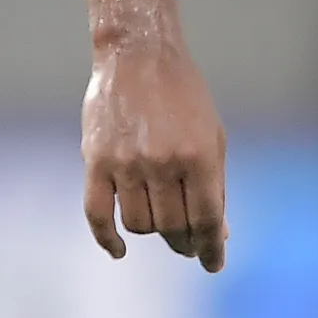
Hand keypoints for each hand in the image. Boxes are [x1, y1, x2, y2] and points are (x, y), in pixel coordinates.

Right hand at [81, 40, 227, 269]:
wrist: (137, 54)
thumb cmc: (183, 94)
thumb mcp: (212, 134)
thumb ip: (215, 184)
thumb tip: (222, 231)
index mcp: (199, 155)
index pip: (207, 219)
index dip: (212, 248)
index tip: (213, 264)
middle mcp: (163, 162)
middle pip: (173, 227)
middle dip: (184, 242)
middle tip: (188, 245)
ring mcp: (126, 164)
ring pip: (139, 225)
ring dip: (152, 232)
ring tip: (161, 225)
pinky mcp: (96, 161)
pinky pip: (97, 214)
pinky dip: (107, 239)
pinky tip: (120, 250)